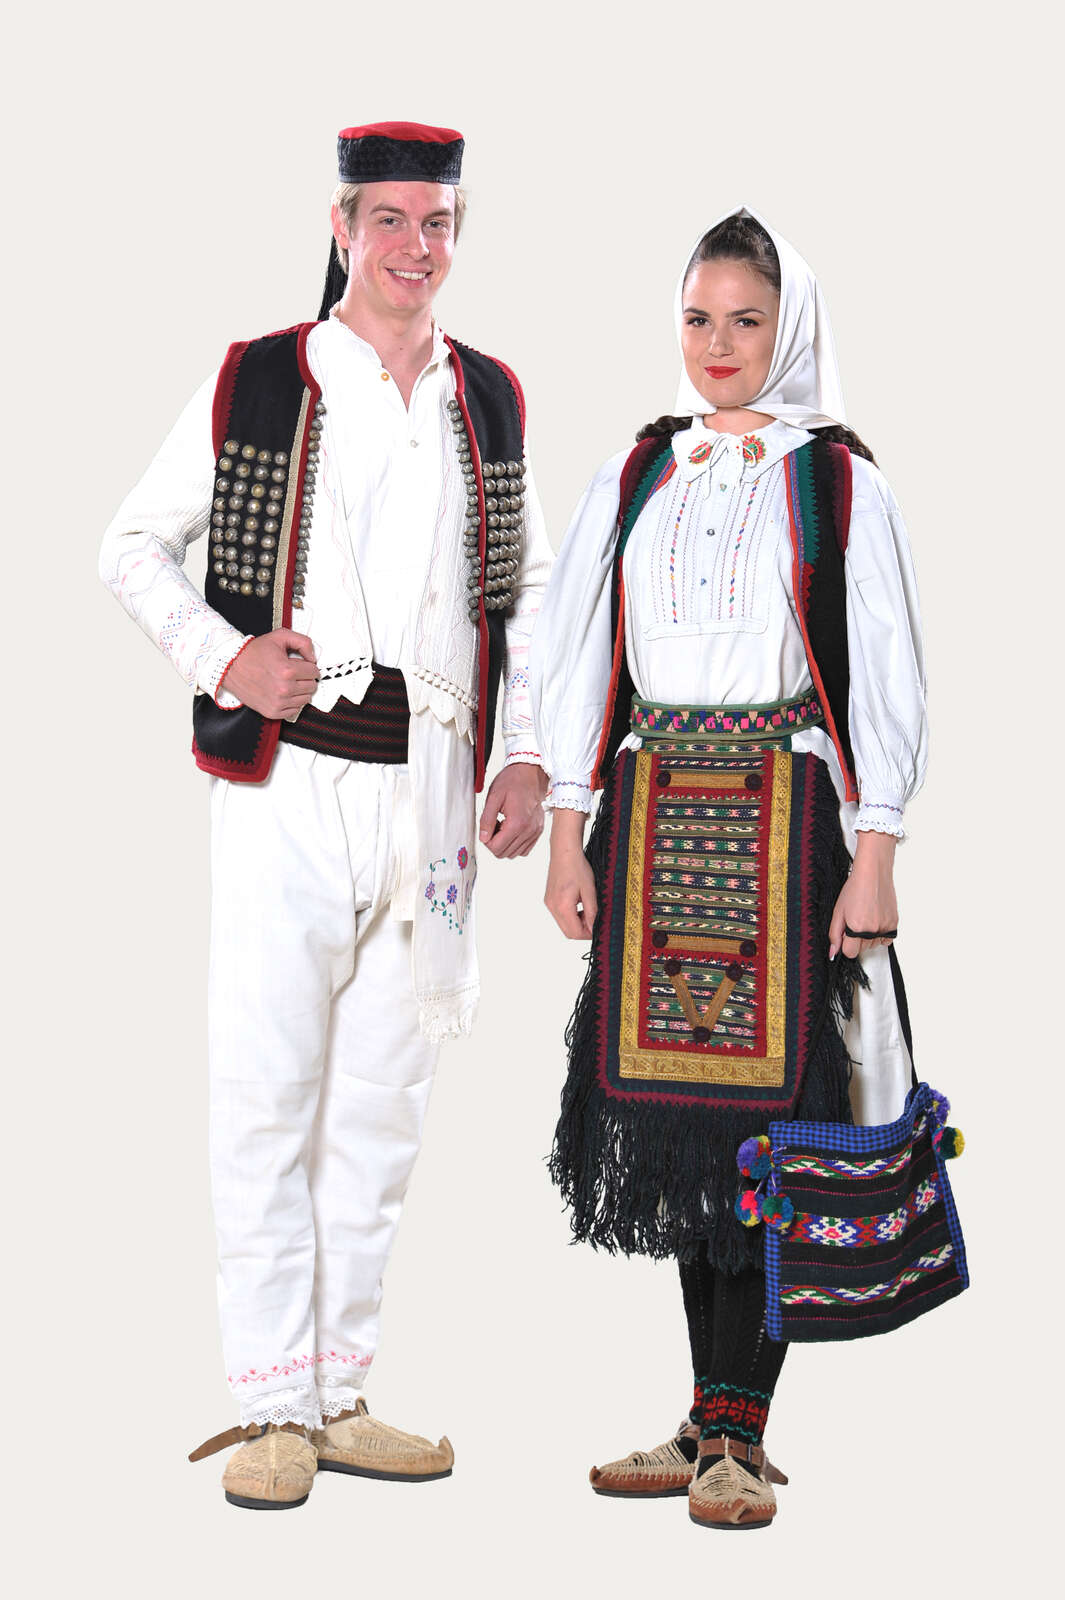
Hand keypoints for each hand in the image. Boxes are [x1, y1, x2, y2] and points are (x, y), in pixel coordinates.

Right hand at [220, 630, 318, 719]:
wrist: (231, 668)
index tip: (299, 664)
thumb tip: (314, 658)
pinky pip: (295, 710)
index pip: (314, 672)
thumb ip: (303, 642)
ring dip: (300, 690)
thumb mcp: (279, 636)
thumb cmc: (254, 652)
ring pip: (306, 699)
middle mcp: (284, 689)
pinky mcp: (272, 712)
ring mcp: (278, 702)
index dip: (308, 666)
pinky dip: (292, 701)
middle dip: (305, 678)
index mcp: (287, 670)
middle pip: (312, 686)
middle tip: (292, 672)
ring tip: (286, 681)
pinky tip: (282, 692)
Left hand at [478, 763, 548, 857]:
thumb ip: (486, 820)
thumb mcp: (494, 797)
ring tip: (503, 825)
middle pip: (504, 853)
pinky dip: (515, 844)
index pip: (496, 848)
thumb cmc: (513, 781)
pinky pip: (525, 849)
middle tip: (494, 825)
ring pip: (514, 853)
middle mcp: (529, 830)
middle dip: (495, 842)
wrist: (531, 773)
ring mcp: (535, 832)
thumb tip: (483, 838)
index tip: (487, 828)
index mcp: (517, 823)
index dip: (486, 841)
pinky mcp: (538, 831)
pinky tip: (511, 829)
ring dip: (505, 843)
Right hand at [545, 809, 596, 938]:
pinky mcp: (549, 899)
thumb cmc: (578, 867)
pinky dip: (570, 916)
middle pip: (568, 932)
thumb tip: (594, 928)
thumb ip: (592, 912)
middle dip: (582, 930)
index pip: (575, 933)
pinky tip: (579, 904)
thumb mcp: (590, 890)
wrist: (564, 851)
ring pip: (563, 924)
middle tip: (594, 920)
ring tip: (588, 909)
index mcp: (562, 906)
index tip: (599, 928)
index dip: (588, 934)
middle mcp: (552, 907)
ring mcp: (549, 903)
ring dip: (576, 923)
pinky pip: (559, 915)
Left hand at [829, 831, 897, 959]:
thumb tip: (833, 952)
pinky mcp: (894, 923)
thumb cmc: (855, 889)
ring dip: (868, 937)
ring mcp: (885, 927)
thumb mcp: (838, 911)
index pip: (850, 953)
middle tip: (855, 920)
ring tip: (866, 918)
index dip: (845, 944)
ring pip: (874, 945)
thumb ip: (834, 934)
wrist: (873, 874)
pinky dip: (880, 934)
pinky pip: (886, 939)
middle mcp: (873, 930)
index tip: (845, 934)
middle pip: (862, 949)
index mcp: (857, 928)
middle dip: (856, 939)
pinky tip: (875, 921)